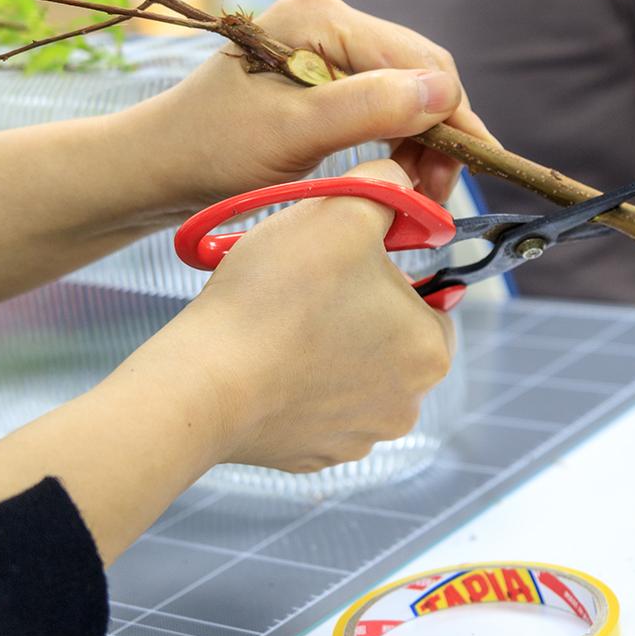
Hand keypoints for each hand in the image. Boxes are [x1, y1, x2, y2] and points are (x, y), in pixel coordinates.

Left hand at [120, 0, 498, 209]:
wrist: (156, 170)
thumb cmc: (211, 152)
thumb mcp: (292, 135)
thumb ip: (369, 108)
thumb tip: (444, 92)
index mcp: (319, 18)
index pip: (418, 61)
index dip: (451, 117)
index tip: (463, 175)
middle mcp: (329, 20)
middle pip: (418, 73)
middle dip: (439, 133)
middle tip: (437, 194)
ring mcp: (327, 47)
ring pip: (407, 92)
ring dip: (422, 143)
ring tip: (419, 192)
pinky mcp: (324, 77)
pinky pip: (383, 104)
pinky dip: (399, 142)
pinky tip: (399, 175)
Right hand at [132, 158, 454, 472]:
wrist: (202, 383)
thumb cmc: (278, 296)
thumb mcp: (342, 210)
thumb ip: (385, 187)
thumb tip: (399, 180)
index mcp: (432, 351)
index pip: (428, 296)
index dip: (384, 269)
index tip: (342, 260)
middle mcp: (406, 405)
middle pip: (388, 335)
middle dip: (354, 309)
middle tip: (304, 286)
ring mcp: (357, 438)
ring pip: (349, 372)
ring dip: (323, 346)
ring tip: (279, 322)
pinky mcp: (310, 455)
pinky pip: (310, 407)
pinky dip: (291, 384)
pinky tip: (261, 362)